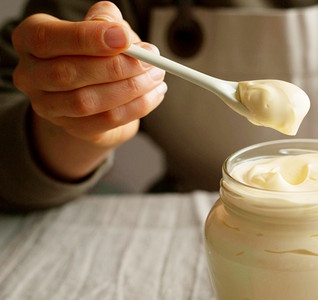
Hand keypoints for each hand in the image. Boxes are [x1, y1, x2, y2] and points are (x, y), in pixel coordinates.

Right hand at [11, 1, 165, 179]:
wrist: (95, 87)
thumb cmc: (96, 50)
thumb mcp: (100, 26)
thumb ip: (106, 20)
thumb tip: (118, 30)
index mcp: (29, 39)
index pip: (47, 39)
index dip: (86, 38)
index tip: (124, 38)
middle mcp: (30, 74)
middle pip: (67, 74)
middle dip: (116, 66)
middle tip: (150, 59)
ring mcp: (47, 106)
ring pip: (87, 102)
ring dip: (130, 88)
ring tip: (156, 75)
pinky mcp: (73, 127)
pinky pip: (106, 120)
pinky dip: (136, 107)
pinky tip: (154, 94)